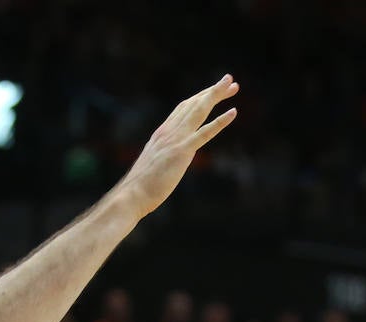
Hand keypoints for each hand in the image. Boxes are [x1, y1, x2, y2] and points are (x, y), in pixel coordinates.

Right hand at [119, 75, 238, 217]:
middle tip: (230, 81)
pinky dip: (220, 121)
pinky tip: (233, 112)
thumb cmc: (140, 187)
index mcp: (161, 134)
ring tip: (233, 85)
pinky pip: (204, 133)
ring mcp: (175, 140)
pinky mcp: (182, 152)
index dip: (199, 97)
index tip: (213, 91)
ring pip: (199, 110)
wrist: (132, 195)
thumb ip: (162, 158)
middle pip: (193, 103)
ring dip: (216, 95)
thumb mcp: (152, 166)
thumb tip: (166, 162)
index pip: (183, 108)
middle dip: (212, 91)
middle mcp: (168, 131)